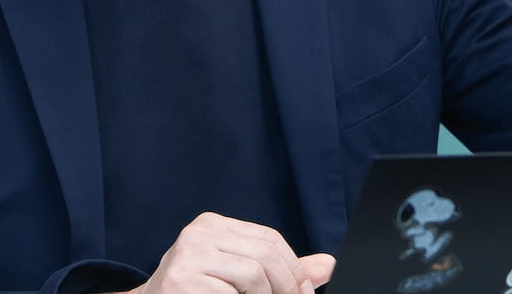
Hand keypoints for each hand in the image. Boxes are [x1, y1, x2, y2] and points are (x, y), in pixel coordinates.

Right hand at [121, 212, 334, 293]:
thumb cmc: (197, 293)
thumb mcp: (238, 275)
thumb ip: (280, 269)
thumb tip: (328, 265)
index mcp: (212, 225)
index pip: (269, 238)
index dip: (293, 268)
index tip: (303, 293)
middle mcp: (199, 233)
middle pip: (265, 255)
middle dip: (287, 287)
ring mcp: (189, 255)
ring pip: (254, 276)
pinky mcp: (183, 280)